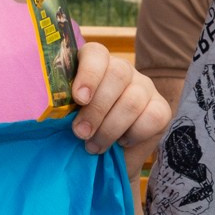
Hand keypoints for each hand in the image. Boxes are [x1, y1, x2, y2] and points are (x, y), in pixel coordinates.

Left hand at [70, 44, 171, 168]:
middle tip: (81, 133)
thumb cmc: (82, 133)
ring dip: (109, 128)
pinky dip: (133, 134)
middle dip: (96, 109)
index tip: (79, 98)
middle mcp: (122, 70)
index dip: (89, 73)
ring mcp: (144, 87)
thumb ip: (62, 108)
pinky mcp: (161, 108)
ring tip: (94, 146)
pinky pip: (151, 117)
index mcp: (95, 64)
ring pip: (132, 100)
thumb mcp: (67, 118)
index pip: (96, 53)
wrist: (107, 161)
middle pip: (117, 74)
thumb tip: (52, 112)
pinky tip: (121, 142)